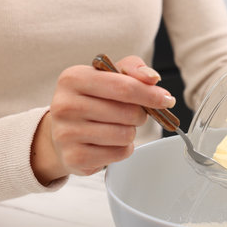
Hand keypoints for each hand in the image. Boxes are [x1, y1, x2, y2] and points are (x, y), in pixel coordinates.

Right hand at [31, 55, 175, 184]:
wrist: (60, 133)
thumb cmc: (91, 101)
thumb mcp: (107, 76)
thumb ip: (132, 69)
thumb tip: (152, 78)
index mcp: (74, 78)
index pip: (124, 87)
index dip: (151, 94)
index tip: (166, 99)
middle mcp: (65, 105)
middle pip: (128, 113)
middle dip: (140, 115)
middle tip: (133, 114)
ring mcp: (66, 133)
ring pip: (125, 135)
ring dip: (130, 132)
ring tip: (118, 127)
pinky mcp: (74, 157)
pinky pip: (118, 154)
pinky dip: (123, 149)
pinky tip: (110, 143)